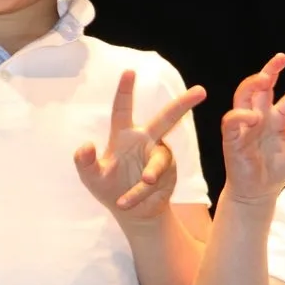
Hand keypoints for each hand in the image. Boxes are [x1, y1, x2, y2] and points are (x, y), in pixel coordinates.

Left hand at [74, 70, 205, 221]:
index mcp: (125, 135)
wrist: (131, 213)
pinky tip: (125, 201)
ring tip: (146, 182)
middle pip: (167, 118)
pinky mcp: (167, 175)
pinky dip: (139, 192)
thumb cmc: (109, 188)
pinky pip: (154, 181)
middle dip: (183, 104)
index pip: (123, 108)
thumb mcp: (90, 177)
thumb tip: (85, 145)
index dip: (125, 90)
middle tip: (201, 90)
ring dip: (151, 171)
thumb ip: (84, 161)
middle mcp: (145, 141)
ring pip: (159, 160)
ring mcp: (159, 157)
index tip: (129, 71)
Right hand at [220, 53, 284, 204]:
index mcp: (277, 118)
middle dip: (269, 71)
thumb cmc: (276, 170)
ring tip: (265, 78)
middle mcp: (260, 117)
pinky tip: (254, 117)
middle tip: (281, 59)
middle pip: (261, 87)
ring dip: (252, 84)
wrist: (259, 192)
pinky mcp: (232, 138)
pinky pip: (232, 121)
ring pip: (243, 96)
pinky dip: (241, 116)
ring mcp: (245, 126)